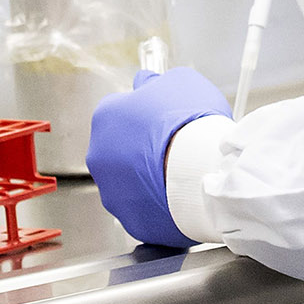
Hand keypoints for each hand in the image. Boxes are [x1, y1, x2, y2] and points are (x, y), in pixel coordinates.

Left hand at [86, 67, 230, 248]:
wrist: (204, 171)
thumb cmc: (190, 123)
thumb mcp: (180, 82)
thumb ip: (156, 82)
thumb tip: (147, 83)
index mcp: (106, 117)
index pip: (119, 110)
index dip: (144, 113)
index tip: (163, 118)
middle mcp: (99, 156)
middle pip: (119, 148)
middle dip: (141, 148)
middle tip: (173, 146)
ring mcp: (113, 193)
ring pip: (129, 182)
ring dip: (148, 178)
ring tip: (180, 173)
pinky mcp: (131, 221)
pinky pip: (145, 209)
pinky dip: (159, 204)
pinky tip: (180, 194)